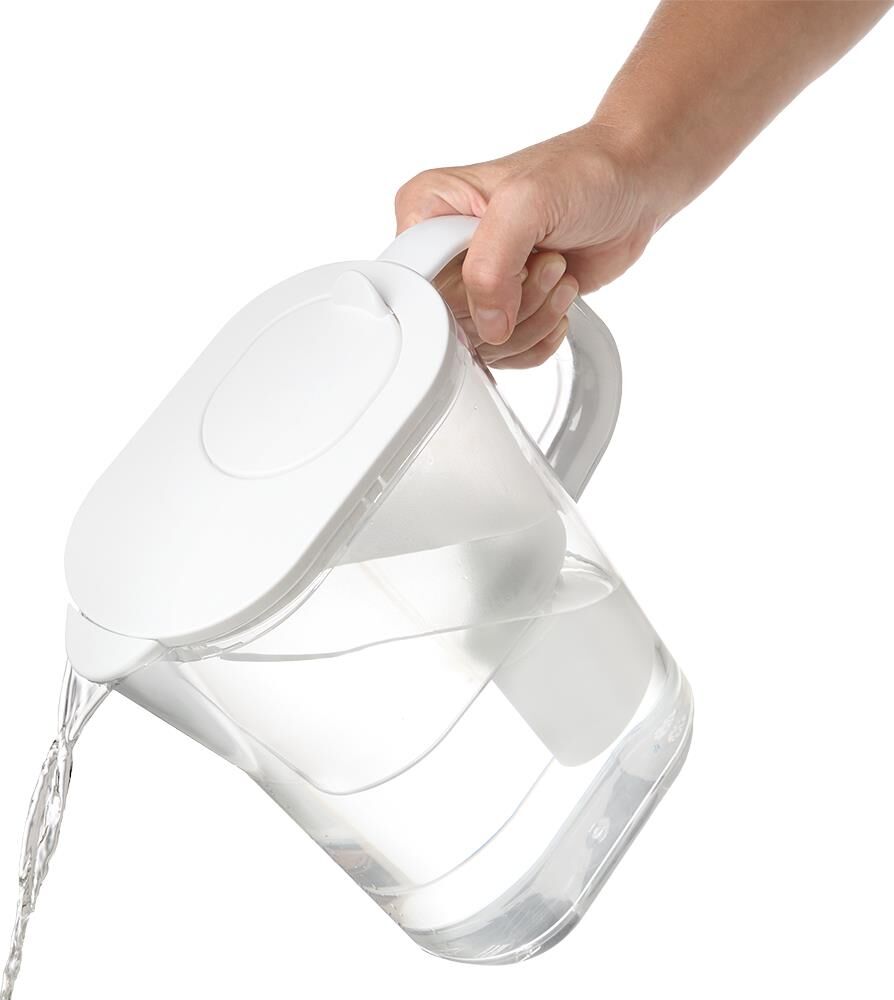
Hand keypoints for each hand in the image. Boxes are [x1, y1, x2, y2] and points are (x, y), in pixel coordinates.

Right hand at [395, 124, 665, 367]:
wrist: (630, 186)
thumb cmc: (584, 174)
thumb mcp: (528, 201)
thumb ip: (491, 265)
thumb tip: (486, 326)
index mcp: (427, 210)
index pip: (416, 282)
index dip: (459, 295)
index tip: (505, 277)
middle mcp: (442, 251)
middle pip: (451, 322)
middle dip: (510, 305)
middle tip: (542, 262)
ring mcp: (472, 285)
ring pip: (482, 344)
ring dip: (532, 318)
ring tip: (555, 269)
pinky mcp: (502, 311)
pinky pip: (507, 354)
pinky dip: (541, 336)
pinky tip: (557, 296)